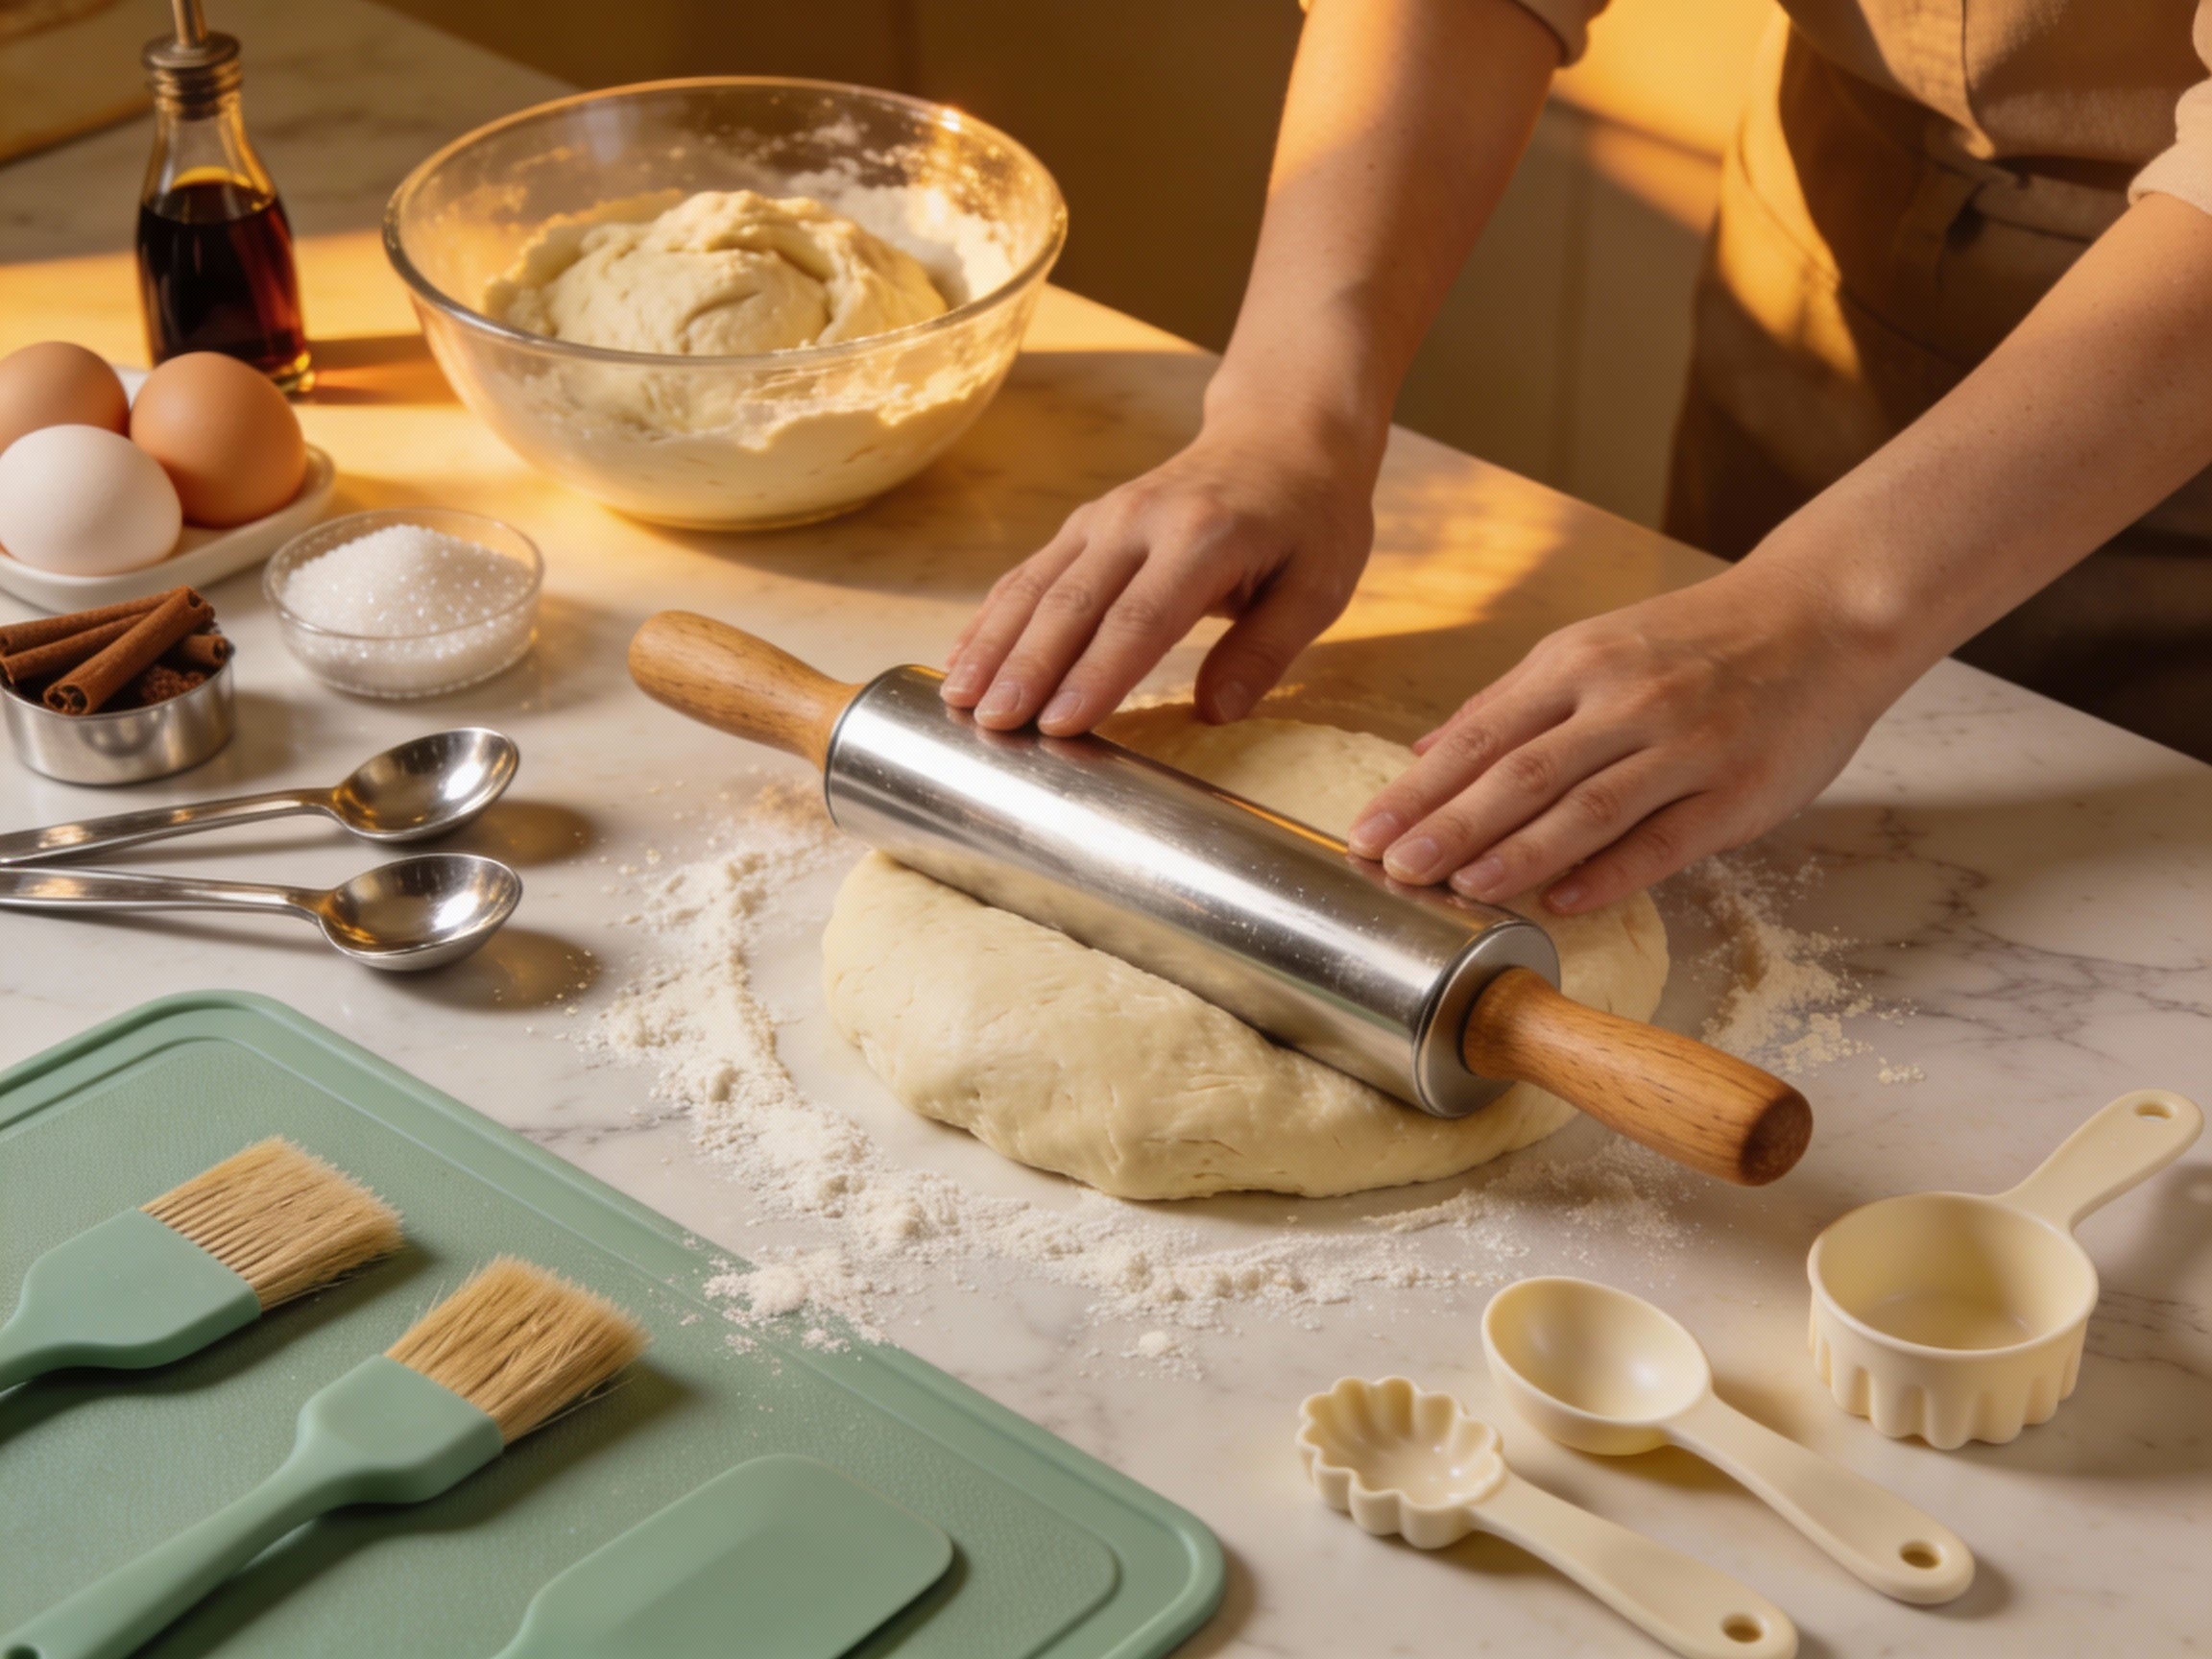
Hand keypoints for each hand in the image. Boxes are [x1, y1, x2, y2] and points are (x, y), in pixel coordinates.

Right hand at [942, 412, 1376, 733]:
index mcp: (1204, 537)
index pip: (1140, 618)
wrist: (1282, 433)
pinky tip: (962, 658)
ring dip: (992, 644)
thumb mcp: (1319, 587)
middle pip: (1072, 604)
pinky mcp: (1085, 524)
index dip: (1096, 675)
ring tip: (956, 700)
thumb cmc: (1310, 518)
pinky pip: (1029, 573)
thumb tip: (1216, 714)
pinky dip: (992, 617)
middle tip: (992, 725)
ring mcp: (1104, 517)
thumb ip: (1267, 650)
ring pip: (1035, 586)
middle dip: (1027, 668)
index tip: (1059, 725)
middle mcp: (1141, 521)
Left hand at [1345, 562, 1906, 912]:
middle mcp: (1625, 701)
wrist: (1824, 616)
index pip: (1480, 736)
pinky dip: (1608, 873)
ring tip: (1458, 888)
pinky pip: (1664, 840)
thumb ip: (1509, 703)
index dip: (1419, 789)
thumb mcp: (1595, 647)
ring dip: (1517, 852)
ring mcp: (1684, 746)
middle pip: (1520, 772)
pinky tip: (1560, 902)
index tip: (1366, 833)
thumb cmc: (1697, 641)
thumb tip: (1423, 750)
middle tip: (1392, 868)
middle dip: (1449, 825)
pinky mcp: (1736, 791)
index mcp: (1577, 664)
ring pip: (1586, 807)